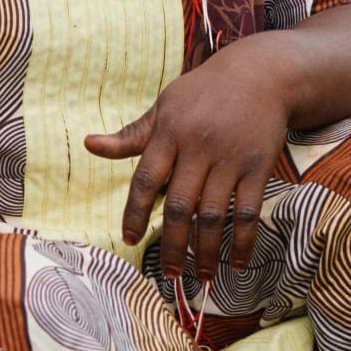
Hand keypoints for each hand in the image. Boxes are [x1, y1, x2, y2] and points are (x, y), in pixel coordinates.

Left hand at [86, 40, 300, 301]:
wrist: (261, 74)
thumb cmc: (205, 92)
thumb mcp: (165, 105)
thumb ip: (132, 135)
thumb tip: (89, 144)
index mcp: (169, 134)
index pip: (145, 181)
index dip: (134, 213)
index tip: (129, 240)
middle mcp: (198, 148)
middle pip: (179, 206)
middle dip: (171, 245)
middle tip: (168, 274)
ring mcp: (230, 159)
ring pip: (213, 216)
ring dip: (205, 252)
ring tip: (200, 277)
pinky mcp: (258, 167)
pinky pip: (248, 212)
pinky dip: (243, 241)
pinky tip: (237, 264)